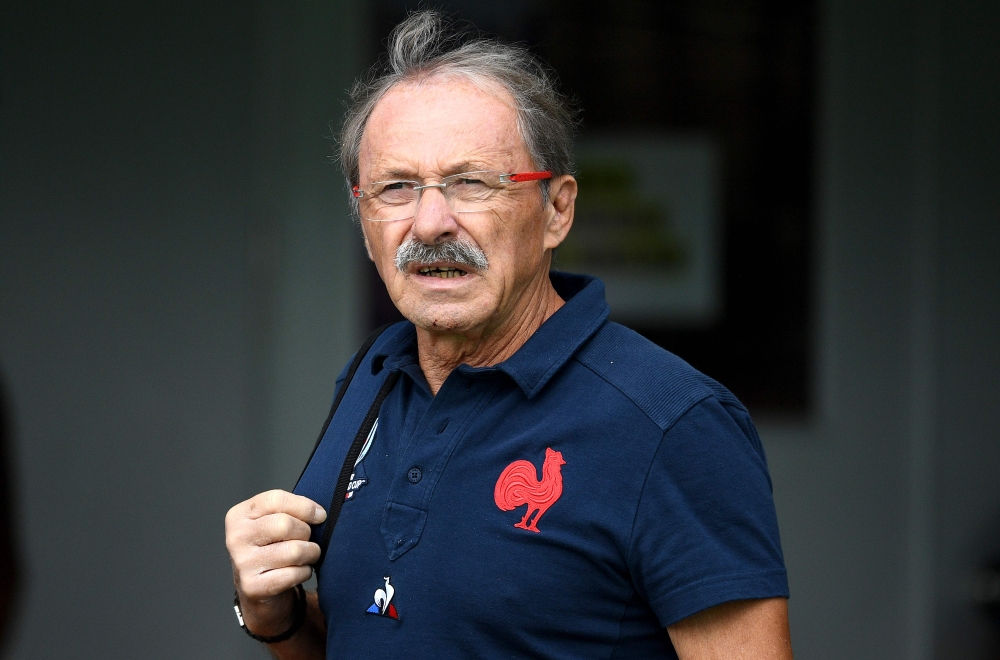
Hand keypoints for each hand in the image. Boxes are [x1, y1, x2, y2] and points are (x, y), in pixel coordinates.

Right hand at [225, 490, 326, 636]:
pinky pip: (293, 574)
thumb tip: (318, 513)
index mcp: (239, 515)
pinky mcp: (252, 587)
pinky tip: (299, 571)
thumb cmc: (270, 548)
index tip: (319, 515)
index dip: (304, 506)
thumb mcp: (272, 521)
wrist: (258, 588)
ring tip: (307, 555)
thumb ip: (289, 511)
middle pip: (285, 524)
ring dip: (310, 553)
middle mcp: (236, 538)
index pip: (275, 499)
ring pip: (294, 550)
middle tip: (308, 539)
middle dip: (306, 532)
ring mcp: (242, 563)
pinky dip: (304, 572)